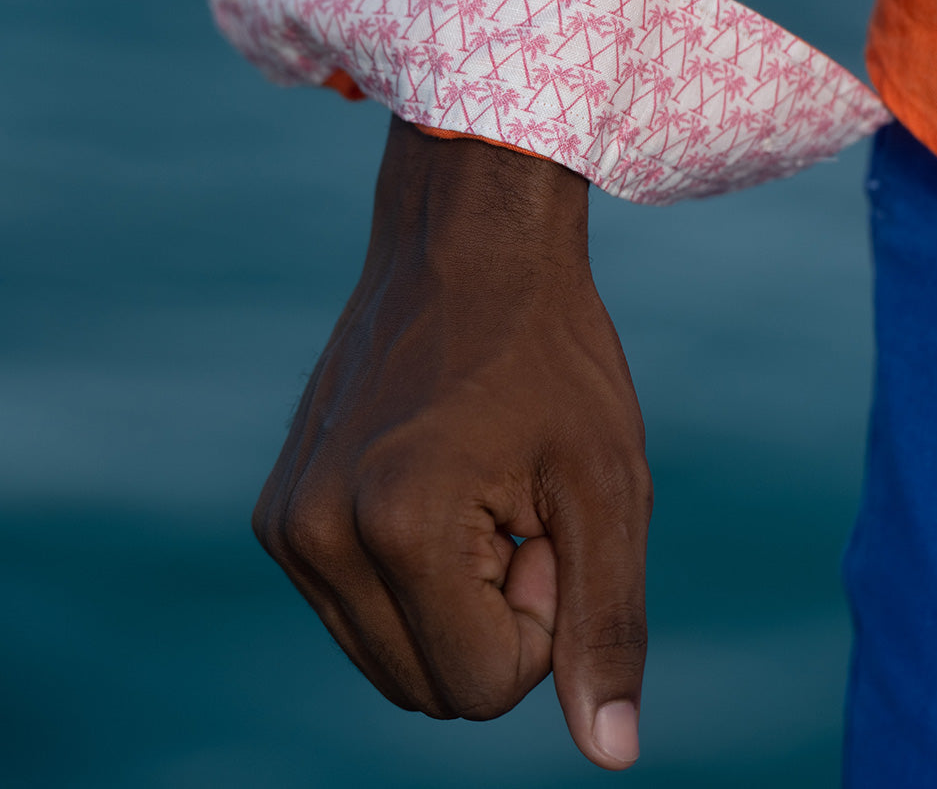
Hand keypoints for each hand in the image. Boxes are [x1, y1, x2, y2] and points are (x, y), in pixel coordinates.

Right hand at [252, 115, 651, 769]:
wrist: (466, 245)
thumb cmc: (551, 352)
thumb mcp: (606, 482)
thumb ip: (605, 623)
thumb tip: (611, 754)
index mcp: (394, 526)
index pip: (486, 687)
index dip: (544, 612)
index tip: (543, 511)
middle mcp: (315, 534)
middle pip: (432, 688)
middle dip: (496, 618)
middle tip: (516, 501)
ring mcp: (286, 524)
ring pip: (392, 659)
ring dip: (455, 600)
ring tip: (478, 487)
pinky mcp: (279, 512)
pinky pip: (358, 611)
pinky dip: (410, 577)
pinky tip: (436, 479)